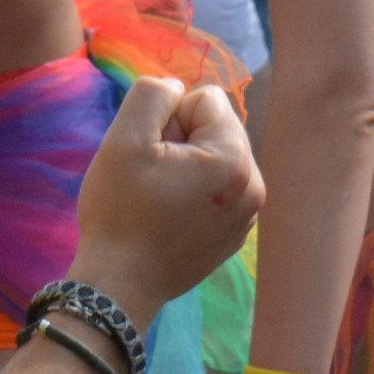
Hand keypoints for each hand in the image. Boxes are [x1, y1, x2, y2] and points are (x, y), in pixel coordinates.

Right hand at [68, 75, 262, 324]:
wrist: (120, 284)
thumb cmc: (119, 211)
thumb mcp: (124, 138)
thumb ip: (153, 94)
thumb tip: (176, 89)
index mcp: (234, 161)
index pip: (206, 99)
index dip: (169, 118)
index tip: (152, 155)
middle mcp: (254, 187)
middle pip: (215, 128)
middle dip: (182, 141)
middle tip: (152, 178)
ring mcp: (248, 215)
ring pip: (214, 158)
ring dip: (187, 167)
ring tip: (159, 199)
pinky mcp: (235, 235)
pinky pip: (216, 190)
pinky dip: (193, 194)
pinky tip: (168, 218)